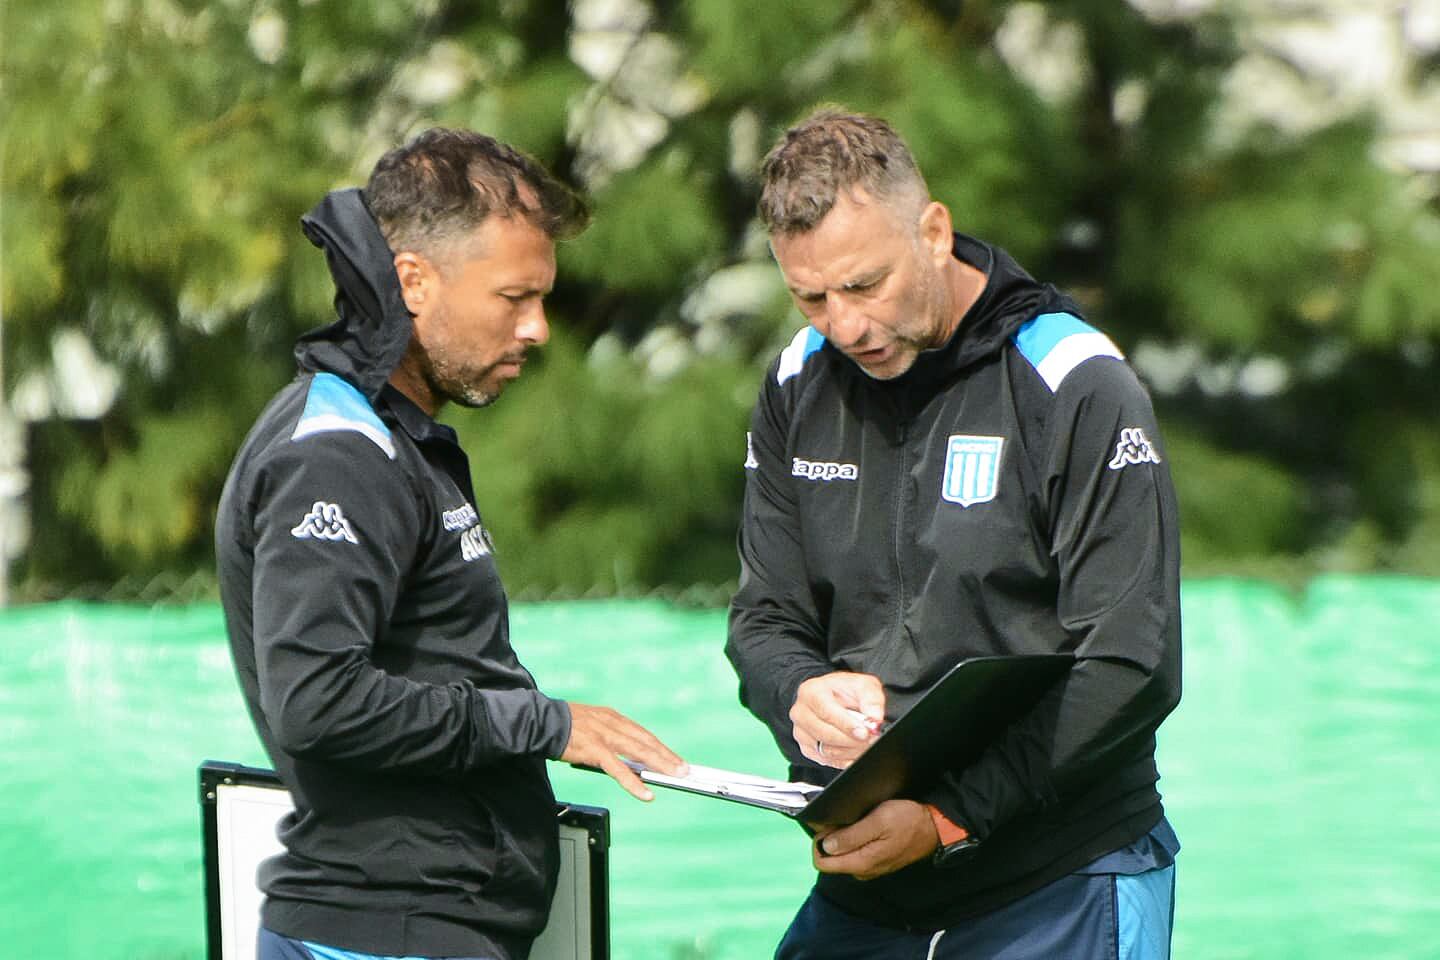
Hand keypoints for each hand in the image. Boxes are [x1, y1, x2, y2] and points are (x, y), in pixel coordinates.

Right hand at [560, 702, 687, 800]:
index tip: (675, 759)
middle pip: (646, 742)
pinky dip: (634, 783)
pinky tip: (646, 794)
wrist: (539, 723)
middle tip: (684, 770)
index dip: (660, 747)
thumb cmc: (562, 727)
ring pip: (639, 752)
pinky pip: (619, 770)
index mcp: (612, 718)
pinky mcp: (595, 750)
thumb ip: (608, 738)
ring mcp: (605, 736)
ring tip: (675, 778)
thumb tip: (624, 759)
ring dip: (659, 765)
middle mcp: (612, 724)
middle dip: (667, 757)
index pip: (643, 734)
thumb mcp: (590, 726)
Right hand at [791, 672, 885, 768]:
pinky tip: (856, 751)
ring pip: (826, 751)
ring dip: (850, 751)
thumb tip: (874, 719)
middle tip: (871, 740)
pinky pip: (826, 760)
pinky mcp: (806, 748)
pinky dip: (845, 759)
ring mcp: (801, 732)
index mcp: (811, 691)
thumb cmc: (846, 691)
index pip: (827, 712)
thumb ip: (871, 700)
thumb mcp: (862, 685)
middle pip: (825, 734)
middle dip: (852, 740)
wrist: (833, 698)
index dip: (847, 725)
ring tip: (866, 745)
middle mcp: (801, 712)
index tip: (865, 732)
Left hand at [810, 800, 938, 879]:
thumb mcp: (878, 821)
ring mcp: (869, 868)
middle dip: (829, 839)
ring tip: (855, 820)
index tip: (827, 825)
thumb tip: (825, 846)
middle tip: (842, 819)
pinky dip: (853, 840)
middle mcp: (862, 871)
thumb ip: (850, 836)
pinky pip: (854, 853)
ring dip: (842, 838)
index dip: (818, 842)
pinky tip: (863, 826)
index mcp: (861, 863)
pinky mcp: (876, 861)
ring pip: (842, 855)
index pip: (821, 862)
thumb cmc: (907, 820)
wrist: (933, 827)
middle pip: (830, 858)